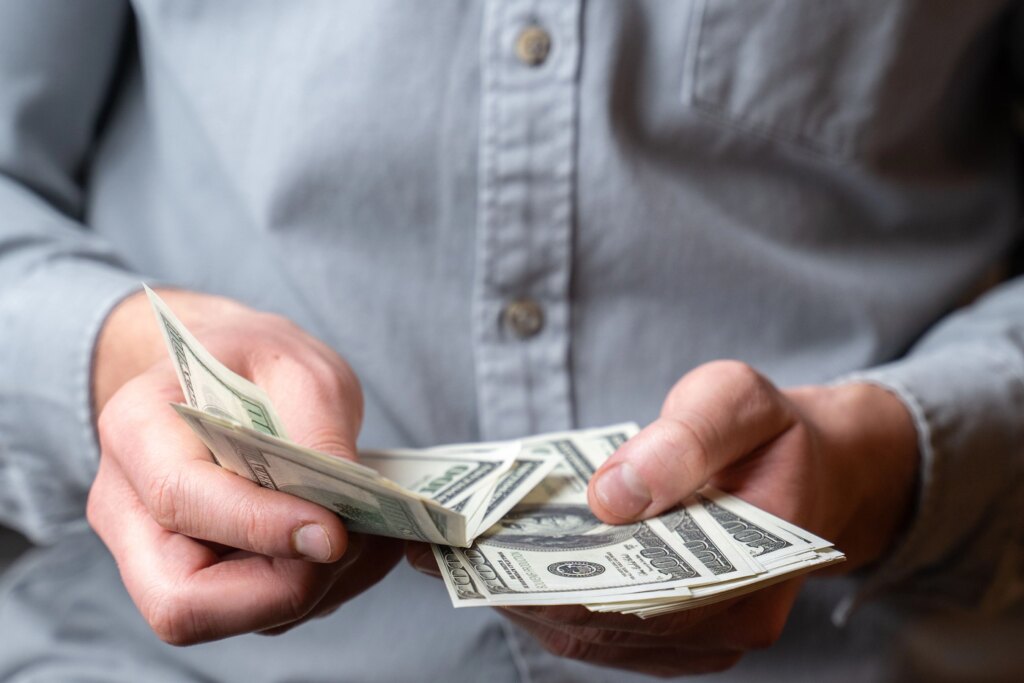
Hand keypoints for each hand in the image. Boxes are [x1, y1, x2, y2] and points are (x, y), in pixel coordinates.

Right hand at [87, 289, 400, 643]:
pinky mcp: (204, 579)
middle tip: (349, 543)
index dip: (259, 527)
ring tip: (370, 535)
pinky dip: (321, 591)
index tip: (333, 529)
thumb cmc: (256, 360)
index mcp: (137, 431)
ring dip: (312, 591)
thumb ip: (317, 430)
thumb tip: (341, 509)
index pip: (182, 501)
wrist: (231, 370)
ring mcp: (158, 554)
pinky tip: (359, 545)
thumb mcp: (299, 366)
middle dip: (279, 590)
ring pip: (227, 619)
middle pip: (180, 600)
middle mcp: (129, 507)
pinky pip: (259, 616)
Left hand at [412, 360, 918, 676]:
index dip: (557, 579)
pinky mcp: (672, 632)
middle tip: (445, 551)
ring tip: (453, 556)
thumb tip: (613, 497)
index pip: (640, 596)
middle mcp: (723, 626)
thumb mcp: (738, 404)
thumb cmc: (771, 433)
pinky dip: (545, 598)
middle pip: (604, 624)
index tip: (484, 551)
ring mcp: (695, 638)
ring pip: (592, 634)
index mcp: (751, 576)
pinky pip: (598, 628)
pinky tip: (499, 564)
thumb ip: (686, 441)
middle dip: (518, 589)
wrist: (810, 467)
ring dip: (520, 597)